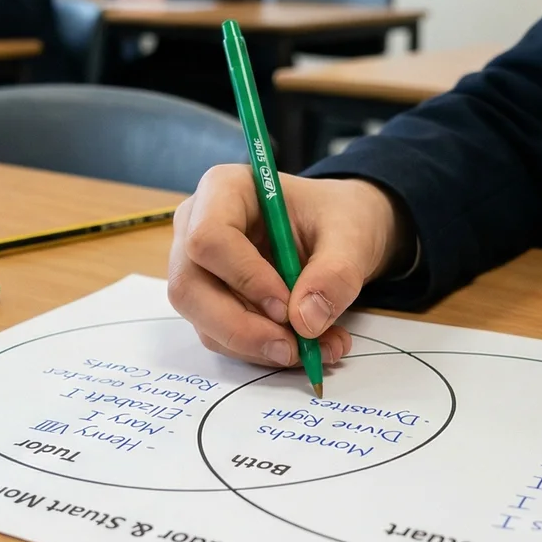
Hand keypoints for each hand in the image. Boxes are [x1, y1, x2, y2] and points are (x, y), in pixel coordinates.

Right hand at [168, 165, 406, 367]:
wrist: (339, 234)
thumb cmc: (338, 218)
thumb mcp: (352, 236)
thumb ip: (336, 273)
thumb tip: (306, 321)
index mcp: (224, 190)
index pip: (209, 238)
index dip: (244, 278)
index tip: (287, 306)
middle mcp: (195, 228)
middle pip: (189, 288)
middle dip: (242, 327)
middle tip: (294, 347)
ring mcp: (198, 269)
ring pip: (204, 322)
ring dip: (258, 346)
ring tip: (319, 348)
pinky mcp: (210, 303)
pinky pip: (223, 338)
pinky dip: (264, 352)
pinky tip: (308, 347)